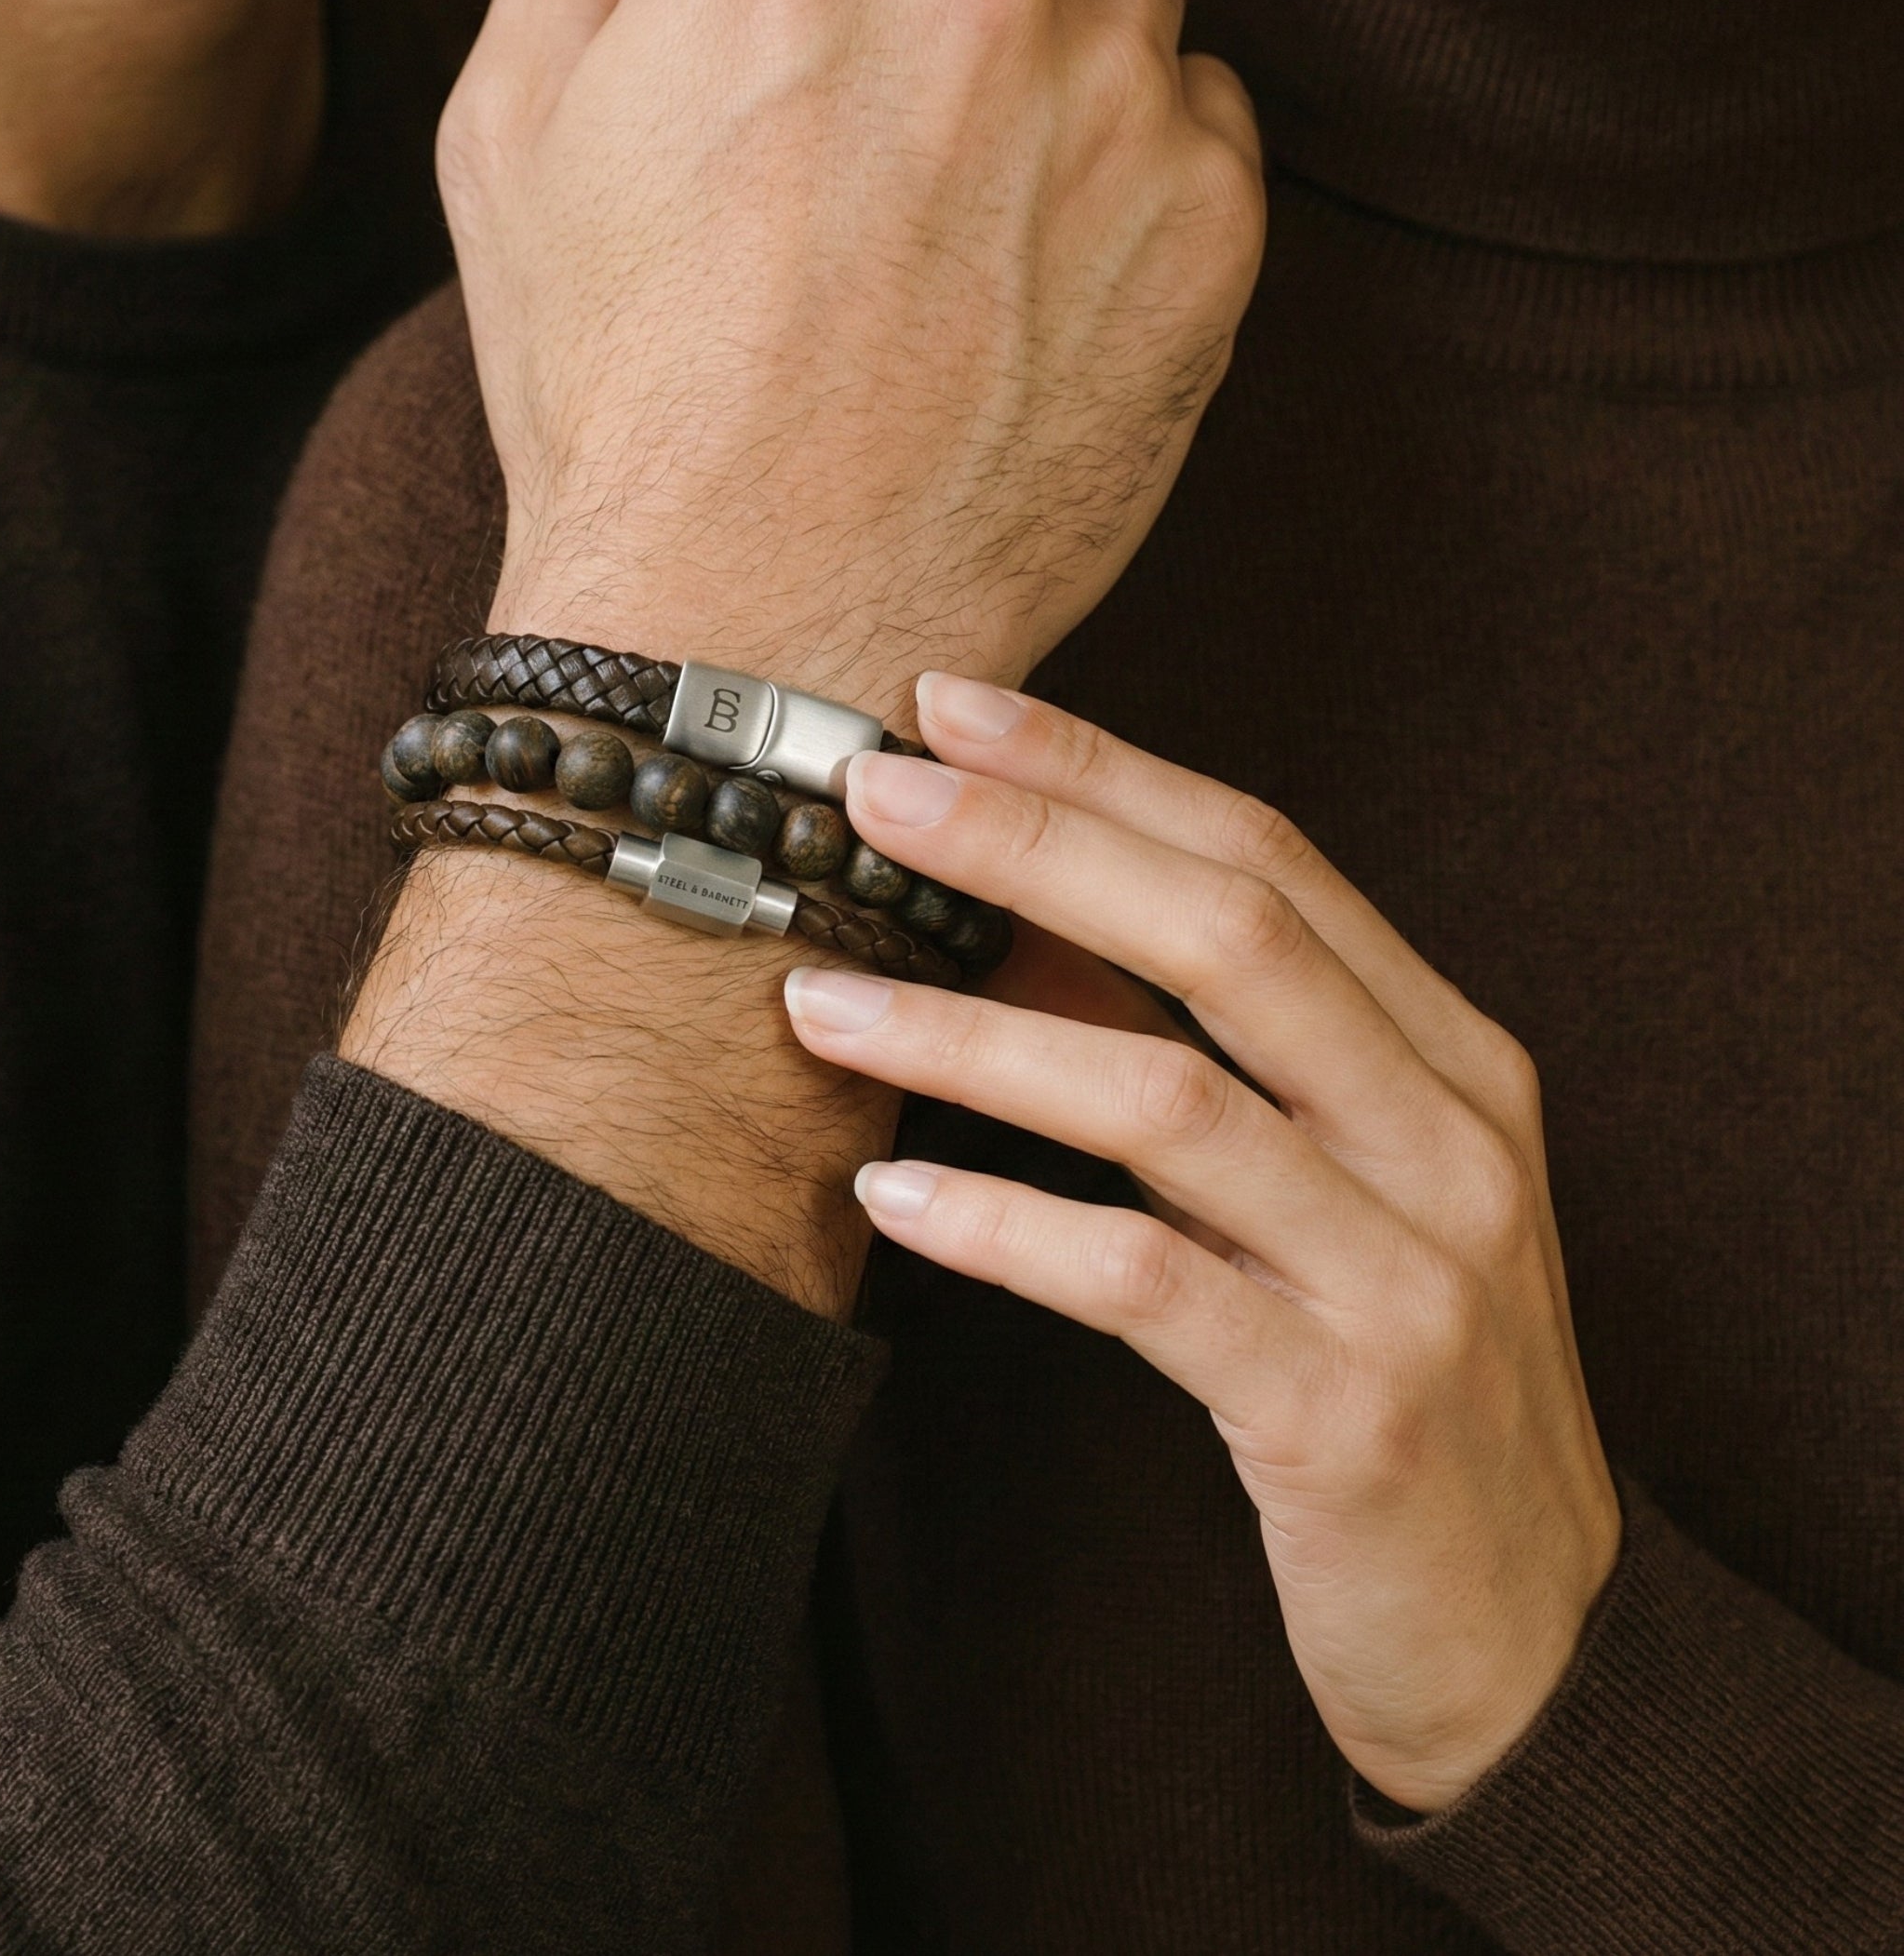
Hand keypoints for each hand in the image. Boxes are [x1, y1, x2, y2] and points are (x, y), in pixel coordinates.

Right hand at [348, 0, 1261, 1318]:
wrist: (751, 632)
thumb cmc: (616, 395)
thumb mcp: (515, 133)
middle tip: (887, 71)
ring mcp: (1111, 102)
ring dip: (1059, 27)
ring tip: (959, 187)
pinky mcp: (1208, 226)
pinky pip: (1206, 104)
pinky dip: (1134, 153)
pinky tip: (1032, 267)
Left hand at [782, 675, 1621, 1805]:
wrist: (1527, 1637)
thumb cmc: (1398, 1373)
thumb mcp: (1343, 1185)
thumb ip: (1222, 1051)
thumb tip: (1025, 908)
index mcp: (1454, 1059)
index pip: (1271, 858)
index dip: (1107, 771)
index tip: (956, 708)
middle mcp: (1451, 1141)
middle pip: (1228, 935)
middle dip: (1035, 842)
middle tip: (869, 790)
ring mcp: (1411, 1275)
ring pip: (1170, 1100)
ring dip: (974, 1032)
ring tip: (818, 997)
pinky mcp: (1345, 1412)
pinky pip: (1144, 1283)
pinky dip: (1006, 1227)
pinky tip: (893, 1192)